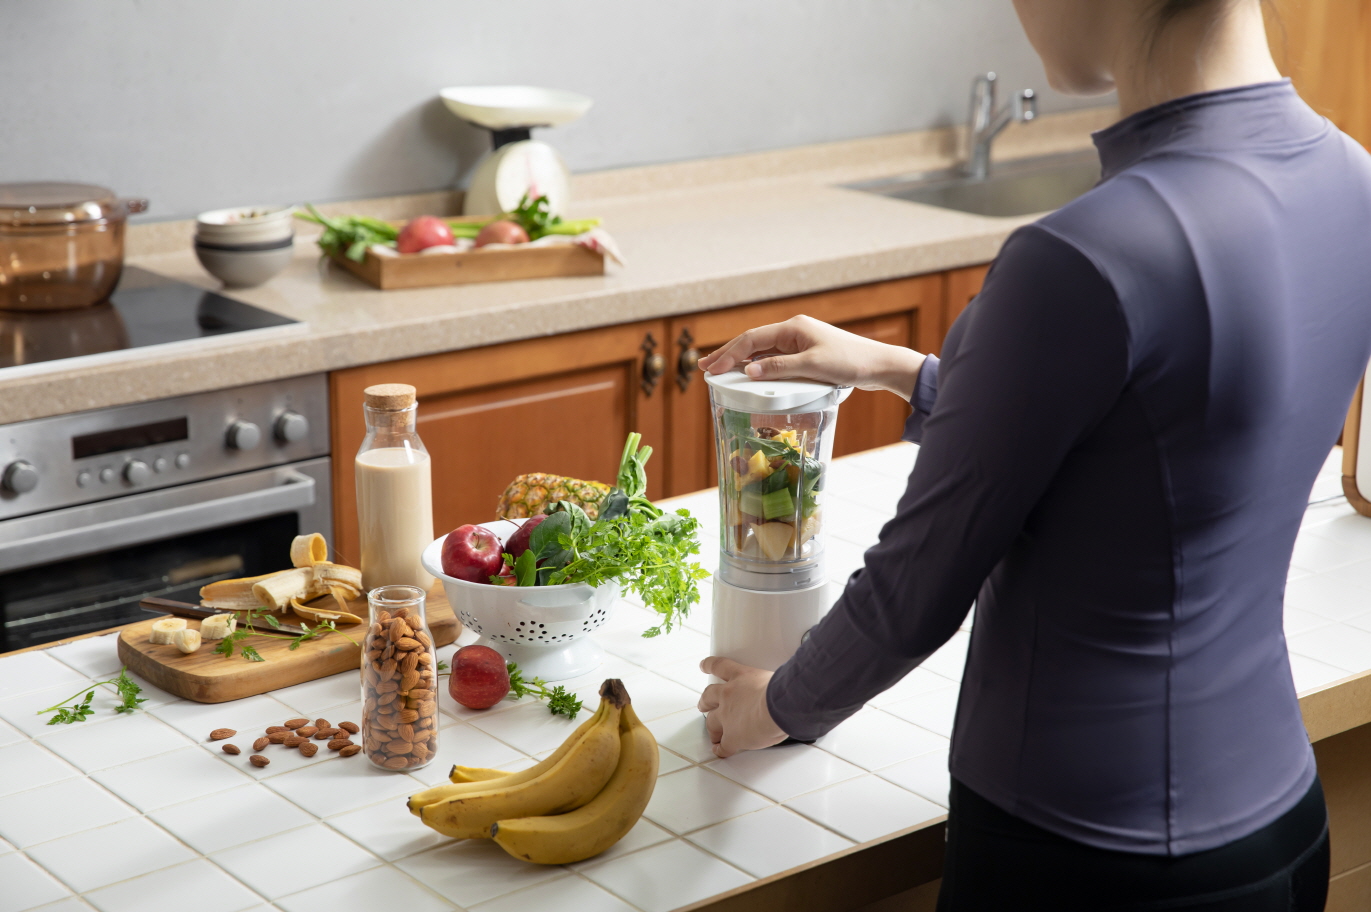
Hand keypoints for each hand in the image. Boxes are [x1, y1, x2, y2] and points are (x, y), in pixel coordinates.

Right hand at [697, 314, 925, 399]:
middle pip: (753, 342)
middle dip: (728, 355)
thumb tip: (749, 371)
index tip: (711, 368)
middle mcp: (793, 332)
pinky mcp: (805, 355)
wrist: (878, 365)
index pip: (751, 340)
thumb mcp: (812, 367)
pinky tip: (748, 374)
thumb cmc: (850, 362)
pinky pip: (774, 358)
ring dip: (741, 361)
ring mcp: (799, 343)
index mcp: (793, 328)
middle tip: (705, 367)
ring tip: (720, 371)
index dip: (728, 354)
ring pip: (762, 351)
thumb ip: (779, 368)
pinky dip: (757, 366)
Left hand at [697, 656, 787, 757]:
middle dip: (705, 701)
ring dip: (711, 728)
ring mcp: (727, 717)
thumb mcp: (774, 678)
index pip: (720, 667)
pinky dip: (721, 750)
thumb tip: (778, 688)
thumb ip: (769, 683)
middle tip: (704, 704)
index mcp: (741, 677)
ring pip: (711, 722)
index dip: (710, 666)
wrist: (781, 706)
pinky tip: (720, 751)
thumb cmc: (783, 691)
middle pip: (709, 697)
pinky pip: (723, 746)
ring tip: (712, 733)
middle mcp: (729, 695)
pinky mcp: (732, 737)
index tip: (704, 665)